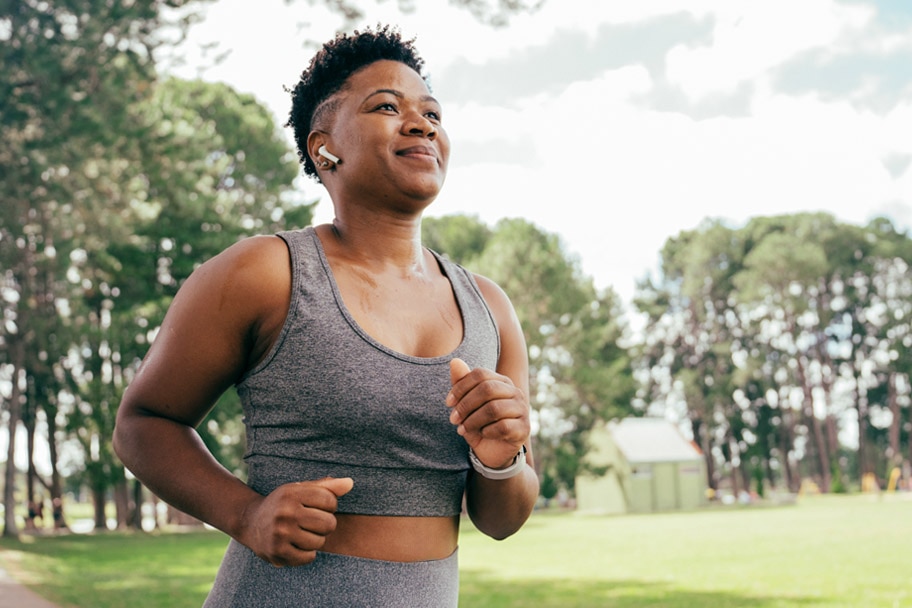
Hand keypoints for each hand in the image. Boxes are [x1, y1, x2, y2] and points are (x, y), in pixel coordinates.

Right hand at [238, 477, 352, 566]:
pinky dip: (307, 553)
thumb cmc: (284, 504)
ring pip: (320, 542)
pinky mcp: (278, 552)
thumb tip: (350, 483)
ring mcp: (280, 533)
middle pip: (328, 523)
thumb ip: (327, 486)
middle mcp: (285, 512)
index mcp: (292, 493)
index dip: (329, 505)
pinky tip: (297, 544)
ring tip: (303, 533)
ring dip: (316, 540)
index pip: (330, 501)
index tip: (318, 507)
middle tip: (312, 522)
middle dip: (325, 524)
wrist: (250, 522)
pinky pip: (309, 557)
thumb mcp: (301, 489)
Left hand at [447, 358, 529, 469]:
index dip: (461, 387)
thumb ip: (461, 383)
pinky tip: (481, 434)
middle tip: (453, 419)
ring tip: (462, 429)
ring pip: (494, 409)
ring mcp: (522, 410)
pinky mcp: (524, 429)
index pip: (480, 374)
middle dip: (465, 405)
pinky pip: (503, 427)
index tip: (448, 403)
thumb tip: (454, 361)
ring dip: (473, 420)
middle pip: (487, 389)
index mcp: (502, 381)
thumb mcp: (466, 404)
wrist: (492, 452)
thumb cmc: (478, 424)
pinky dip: (486, 431)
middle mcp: (515, 392)